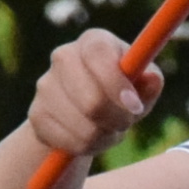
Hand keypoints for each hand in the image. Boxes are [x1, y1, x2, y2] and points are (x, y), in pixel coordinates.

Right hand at [24, 29, 162, 168]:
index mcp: (94, 41)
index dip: (117, 84)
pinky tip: (90, 138)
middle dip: (115, 119)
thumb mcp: (142, 87)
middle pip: (91, 100)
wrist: (83, 111)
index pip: (99, 55)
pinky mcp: (37, 114)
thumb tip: (152, 79)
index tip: (135, 107)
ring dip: (103, 136)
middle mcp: (64, 56)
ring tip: (109, 129)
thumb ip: (150, 84)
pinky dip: (85, 147)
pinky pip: (67, 142)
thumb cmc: (122, 92)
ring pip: (82, 127)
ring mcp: (45, 85)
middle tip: (125, 123)